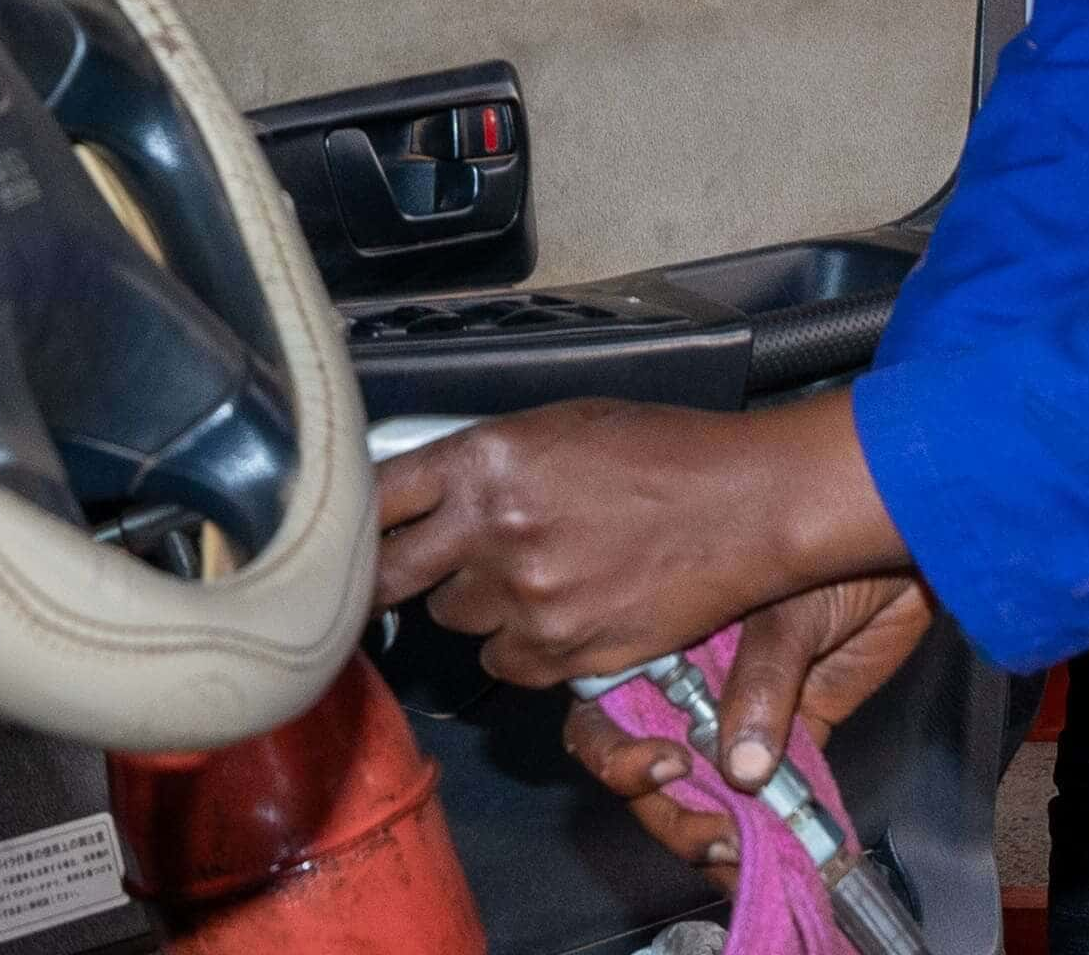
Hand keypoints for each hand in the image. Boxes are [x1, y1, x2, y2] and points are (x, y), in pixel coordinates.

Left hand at [373, 397, 903, 694]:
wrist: (745, 506)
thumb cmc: (661, 452)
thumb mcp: (559, 426)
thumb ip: (483, 462)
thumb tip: (422, 492)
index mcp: (485, 460)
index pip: (376, 499)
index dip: (354, 522)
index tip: (343, 536)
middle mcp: (492, 531)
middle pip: (391, 576)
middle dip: (394, 578)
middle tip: (407, 577)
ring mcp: (525, 599)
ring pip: (455, 621)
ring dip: (477, 605)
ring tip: (530, 576)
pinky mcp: (561, 652)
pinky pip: (504, 663)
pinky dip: (520, 646)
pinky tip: (559, 612)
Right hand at [553, 576, 935, 871]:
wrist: (909, 549)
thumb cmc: (837, 551)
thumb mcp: (786, 606)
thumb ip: (759, 679)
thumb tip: (740, 768)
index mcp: (659, 638)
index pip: (606, 708)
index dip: (616, 751)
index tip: (665, 767)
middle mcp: (687, 683)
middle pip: (646, 766)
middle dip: (668, 811)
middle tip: (714, 832)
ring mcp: (736, 716)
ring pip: (700, 793)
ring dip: (709, 832)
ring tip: (740, 852)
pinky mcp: (791, 738)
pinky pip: (764, 799)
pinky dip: (762, 835)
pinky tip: (765, 860)